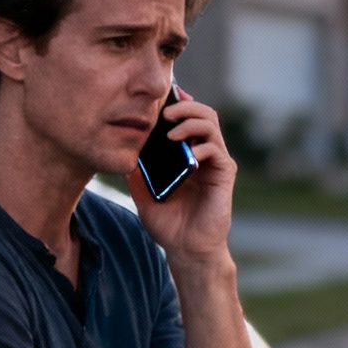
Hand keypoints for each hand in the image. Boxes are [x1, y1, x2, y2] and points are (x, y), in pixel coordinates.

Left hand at [128, 85, 236, 264]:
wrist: (185, 249)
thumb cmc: (167, 223)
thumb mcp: (143, 192)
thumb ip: (137, 171)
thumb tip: (122, 148)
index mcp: (187, 154)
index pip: (187, 119)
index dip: (178, 103)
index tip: (161, 98)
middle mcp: (204, 153)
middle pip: (203, 114)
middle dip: (185, 106)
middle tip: (166, 111)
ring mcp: (216, 162)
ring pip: (212, 125)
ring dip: (192, 121)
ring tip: (172, 130)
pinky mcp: (225, 174)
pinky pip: (217, 150)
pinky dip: (202, 147)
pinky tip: (187, 156)